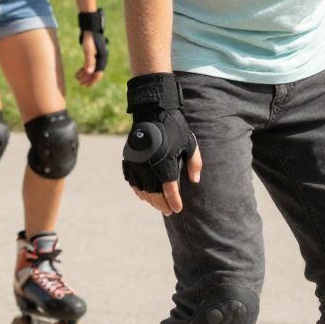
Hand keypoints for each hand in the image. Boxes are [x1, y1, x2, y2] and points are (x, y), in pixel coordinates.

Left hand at [76, 9, 107, 85]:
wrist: (90, 28)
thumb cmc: (89, 38)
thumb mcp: (88, 49)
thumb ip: (89, 61)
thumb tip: (89, 72)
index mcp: (102, 58)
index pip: (98, 73)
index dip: (92, 81)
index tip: (85, 85)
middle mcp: (101, 58)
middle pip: (95, 72)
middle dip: (87, 79)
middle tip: (79, 83)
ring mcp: (98, 56)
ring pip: (92, 69)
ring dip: (85, 74)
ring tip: (77, 78)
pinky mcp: (93, 53)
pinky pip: (90, 64)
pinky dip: (84, 69)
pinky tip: (79, 72)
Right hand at [121, 72, 201, 217]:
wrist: (152, 112)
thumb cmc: (174, 128)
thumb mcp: (190, 144)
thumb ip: (195, 164)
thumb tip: (194, 181)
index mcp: (165, 162)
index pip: (170, 190)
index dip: (174, 202)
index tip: (177, 209)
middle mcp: (149, 165)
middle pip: (154, 194)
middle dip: (162, 204)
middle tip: (168, 211)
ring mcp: (137, 163)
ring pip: (142, 190)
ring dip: (150, 200)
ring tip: (158, 205)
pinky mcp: (129, 160)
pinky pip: (132, 181)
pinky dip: (138, 191)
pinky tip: (144, 195)